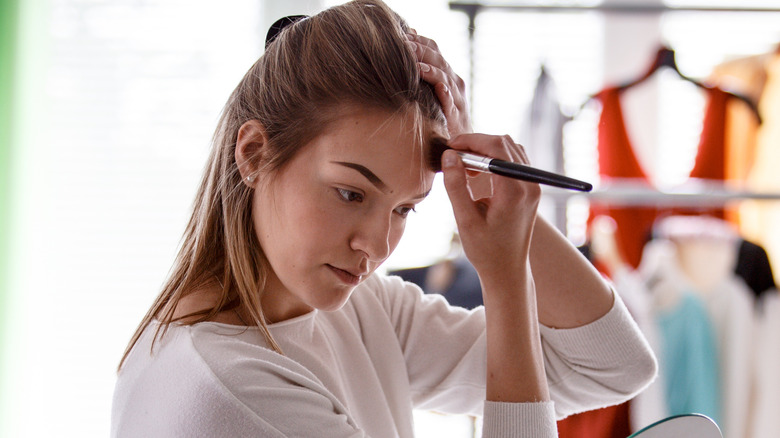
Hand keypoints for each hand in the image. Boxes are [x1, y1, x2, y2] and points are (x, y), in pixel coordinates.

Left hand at [406, 30, 470, 137]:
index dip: (419, 40)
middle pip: (438, 60)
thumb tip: (406, 45)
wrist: (461, 142)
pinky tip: (440, 89)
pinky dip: (446, 95)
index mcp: (445, 72)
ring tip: (417, 66)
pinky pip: (451, 103)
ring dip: (431, 70)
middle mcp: (453, 81)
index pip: (433, 49)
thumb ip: (421, 70)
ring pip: (444, 78)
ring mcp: (456, 97)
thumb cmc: (441, 114)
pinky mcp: (457, 115)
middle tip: (404, 44)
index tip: (401, 34)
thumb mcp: (430, 89)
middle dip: (421, 51)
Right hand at [440, 134, 540, 279]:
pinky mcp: (531, 190)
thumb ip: (456, 186)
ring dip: (486, 151)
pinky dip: (495, 159)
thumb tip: (449, 155)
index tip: (450, 147)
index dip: (471, 140)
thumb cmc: (485, 251)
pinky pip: (514, 161)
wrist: (507, 271)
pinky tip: (479, 175)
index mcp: (514, 192)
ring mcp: (533, 187)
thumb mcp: (465, 220)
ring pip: (510, 149)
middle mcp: (529, 185)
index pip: (496, 147)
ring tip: (464, 169)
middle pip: (504, 144)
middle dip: (477, 144)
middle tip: (454, 157)